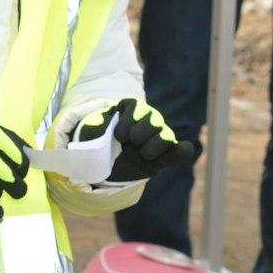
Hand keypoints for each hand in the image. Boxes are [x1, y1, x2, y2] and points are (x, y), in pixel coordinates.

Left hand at [75, 99, 197, 181]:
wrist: (106, 164)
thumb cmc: (100, 142)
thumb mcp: (91, 133)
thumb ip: (94, 127)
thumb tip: (103, 125)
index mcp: (131, 108)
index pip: (137, 108)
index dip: (126, 125)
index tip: (118, 136)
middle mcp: (149, 118)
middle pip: (153, 121)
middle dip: (139, 136)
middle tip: (131, 145)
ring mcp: (160, 136)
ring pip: (166, 136)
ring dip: (151, 149)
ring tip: (141, 155)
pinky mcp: (166, 155)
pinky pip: (180, 152)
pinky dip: (182, 151)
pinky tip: (182, 149)